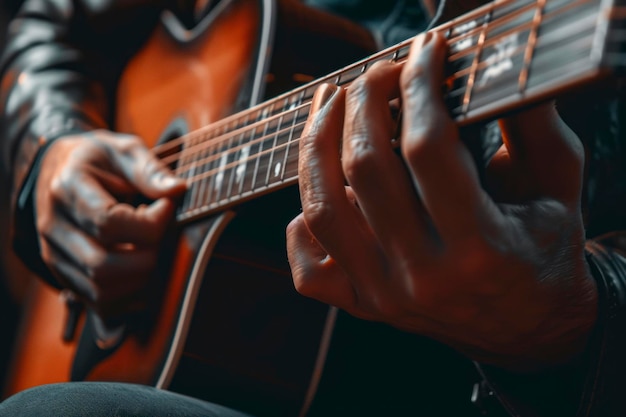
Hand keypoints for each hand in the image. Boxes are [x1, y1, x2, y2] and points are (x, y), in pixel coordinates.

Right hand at [35, 130, 185, 318]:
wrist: (61, 170)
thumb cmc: (100, 160)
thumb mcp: (124, 150)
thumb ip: (150, 170)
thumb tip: (178, 190)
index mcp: (67, 189)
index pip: (109, 223)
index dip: (150, 223)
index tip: (167, 208)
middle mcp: (53, 227)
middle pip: (103, 265)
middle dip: (148, 257)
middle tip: (163, 235)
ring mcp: (54, 255)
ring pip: (101, 291)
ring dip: (141, 279)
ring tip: (151, 249)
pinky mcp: (65, 275)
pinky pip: (100, 303)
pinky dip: (130, 297)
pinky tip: (145, 271)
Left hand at [286, 33, 597, 371]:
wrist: (529, 329)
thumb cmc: (544, 252)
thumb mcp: (558, 187)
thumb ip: (533, 125)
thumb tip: (489, 66)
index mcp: (482, 248)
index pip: (428, 148)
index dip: (418, 86)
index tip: (422, 53)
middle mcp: (424, 277)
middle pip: (366, 169)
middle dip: (364, 102)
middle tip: (376, 73)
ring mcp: (384, 295)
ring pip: (323, 209)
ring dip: (316, 145)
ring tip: (329, 104)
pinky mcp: (363, 306)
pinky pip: (309, 268)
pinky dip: (302, 224)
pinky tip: (323, 194)